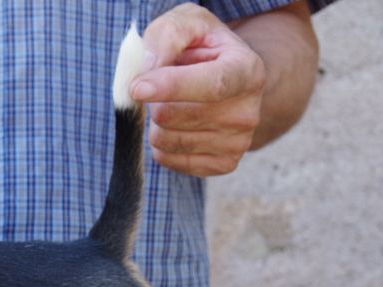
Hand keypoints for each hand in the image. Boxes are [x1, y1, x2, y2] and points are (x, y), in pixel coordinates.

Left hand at [131, 4, 266, 176]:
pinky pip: (168, 159)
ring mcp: (238, 142)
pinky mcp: (223, 164)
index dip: (171, 87)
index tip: (137, 89)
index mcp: (247, 70)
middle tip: (162, 86)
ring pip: (166, 140)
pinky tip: (178, 125)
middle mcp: (248, 111)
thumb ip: (167, 36)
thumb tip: (146, 72)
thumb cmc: (203, 47)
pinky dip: (162, 143)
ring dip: (156, 122)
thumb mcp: (189, 23)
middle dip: (154, 101)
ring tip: (175, 104)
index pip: (210, 85)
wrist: (229, 77)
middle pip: (173, 116)